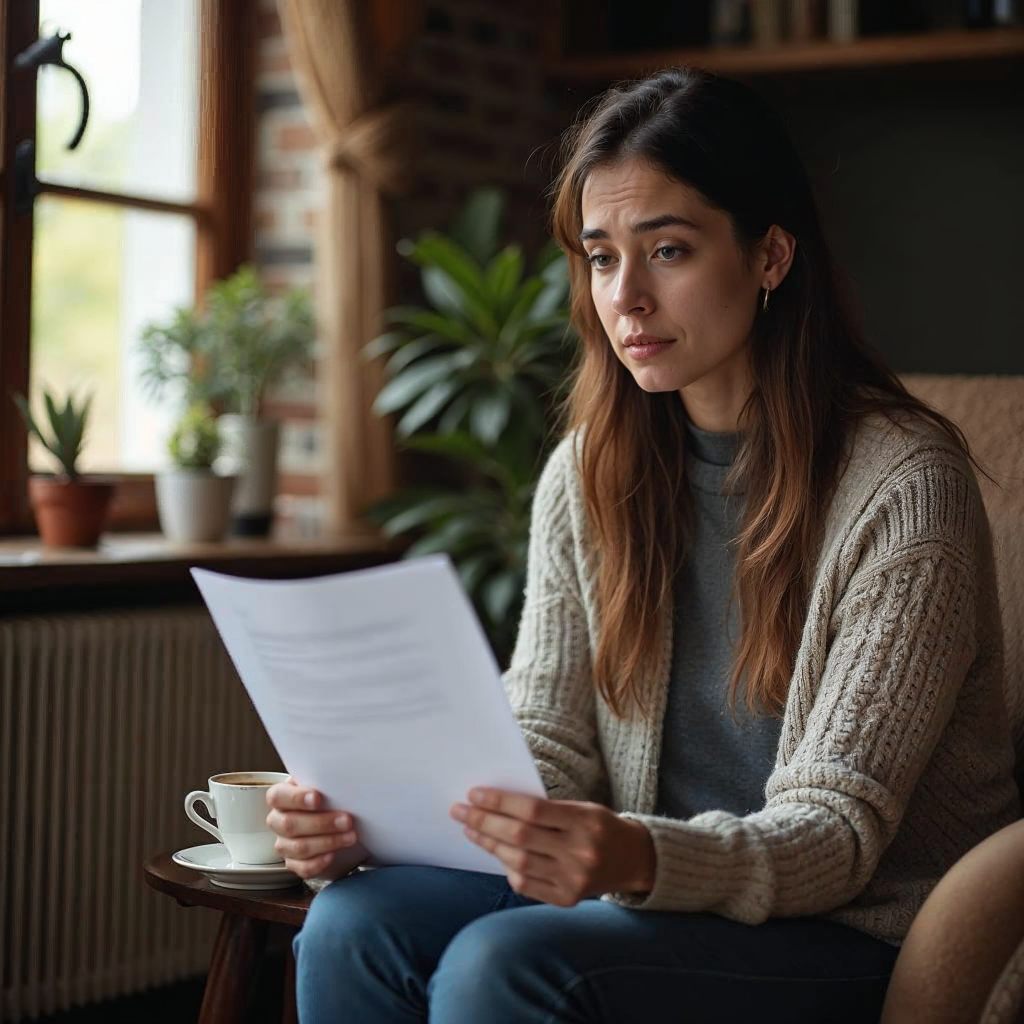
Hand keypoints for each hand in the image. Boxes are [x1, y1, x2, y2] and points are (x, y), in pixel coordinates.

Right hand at [265, 777, 366, 880]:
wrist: (337, 825)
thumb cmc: (329, 800)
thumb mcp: (325, 788)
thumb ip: (325, 784)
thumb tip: (339, 778)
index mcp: (281, 797)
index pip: (278, 796)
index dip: (296, 798)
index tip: (318, 799)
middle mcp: (278, 821)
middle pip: (290, 824)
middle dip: (321, 823)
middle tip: (347, 820)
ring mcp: (284, 844)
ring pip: (299, 847)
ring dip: (328, 842)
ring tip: (350, 837)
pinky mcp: (293, 863)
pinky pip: (303, 867)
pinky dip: (319, 862)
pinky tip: (333, 855)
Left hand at [450, 788, 654, 906]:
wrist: (635, 860)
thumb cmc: (600, 826)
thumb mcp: (582, 807)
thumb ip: (546, 809)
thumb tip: (496, 804)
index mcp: (585, 821)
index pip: (532, 810)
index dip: (499, 802)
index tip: (474, 793)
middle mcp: (580, 852)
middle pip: (519, 837)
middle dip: (484, 822)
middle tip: (460, 811)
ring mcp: (573, 880)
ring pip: (518, 862)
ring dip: (488, 845)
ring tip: (471, 829)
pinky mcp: (567, 899)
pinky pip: (526, 885)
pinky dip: (507, 868)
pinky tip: (496, 854)